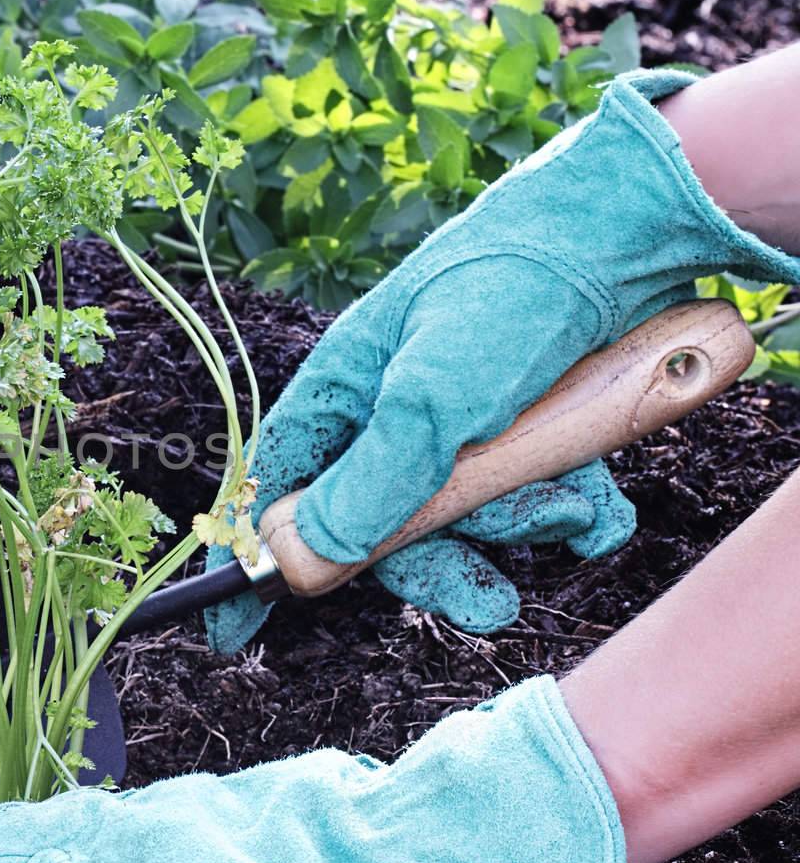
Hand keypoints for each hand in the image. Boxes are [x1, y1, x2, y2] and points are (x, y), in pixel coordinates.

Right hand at [205, 69, 799, 653]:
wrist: (629, 231)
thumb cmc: (509, 292)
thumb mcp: (433, 396)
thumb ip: (375, 482)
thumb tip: (308, 559)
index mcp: (342, 391)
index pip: (272, 486)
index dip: (253, 558)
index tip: (233, 631)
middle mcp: (394, 410)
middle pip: (382, 524)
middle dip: (439, 564)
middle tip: (485, 604)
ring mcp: (465, 420)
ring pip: (468, 515)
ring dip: (521, 525)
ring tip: (568, 508)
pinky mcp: (532, 424)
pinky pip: (535, 494)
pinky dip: (575, 509)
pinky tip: (602, 505)